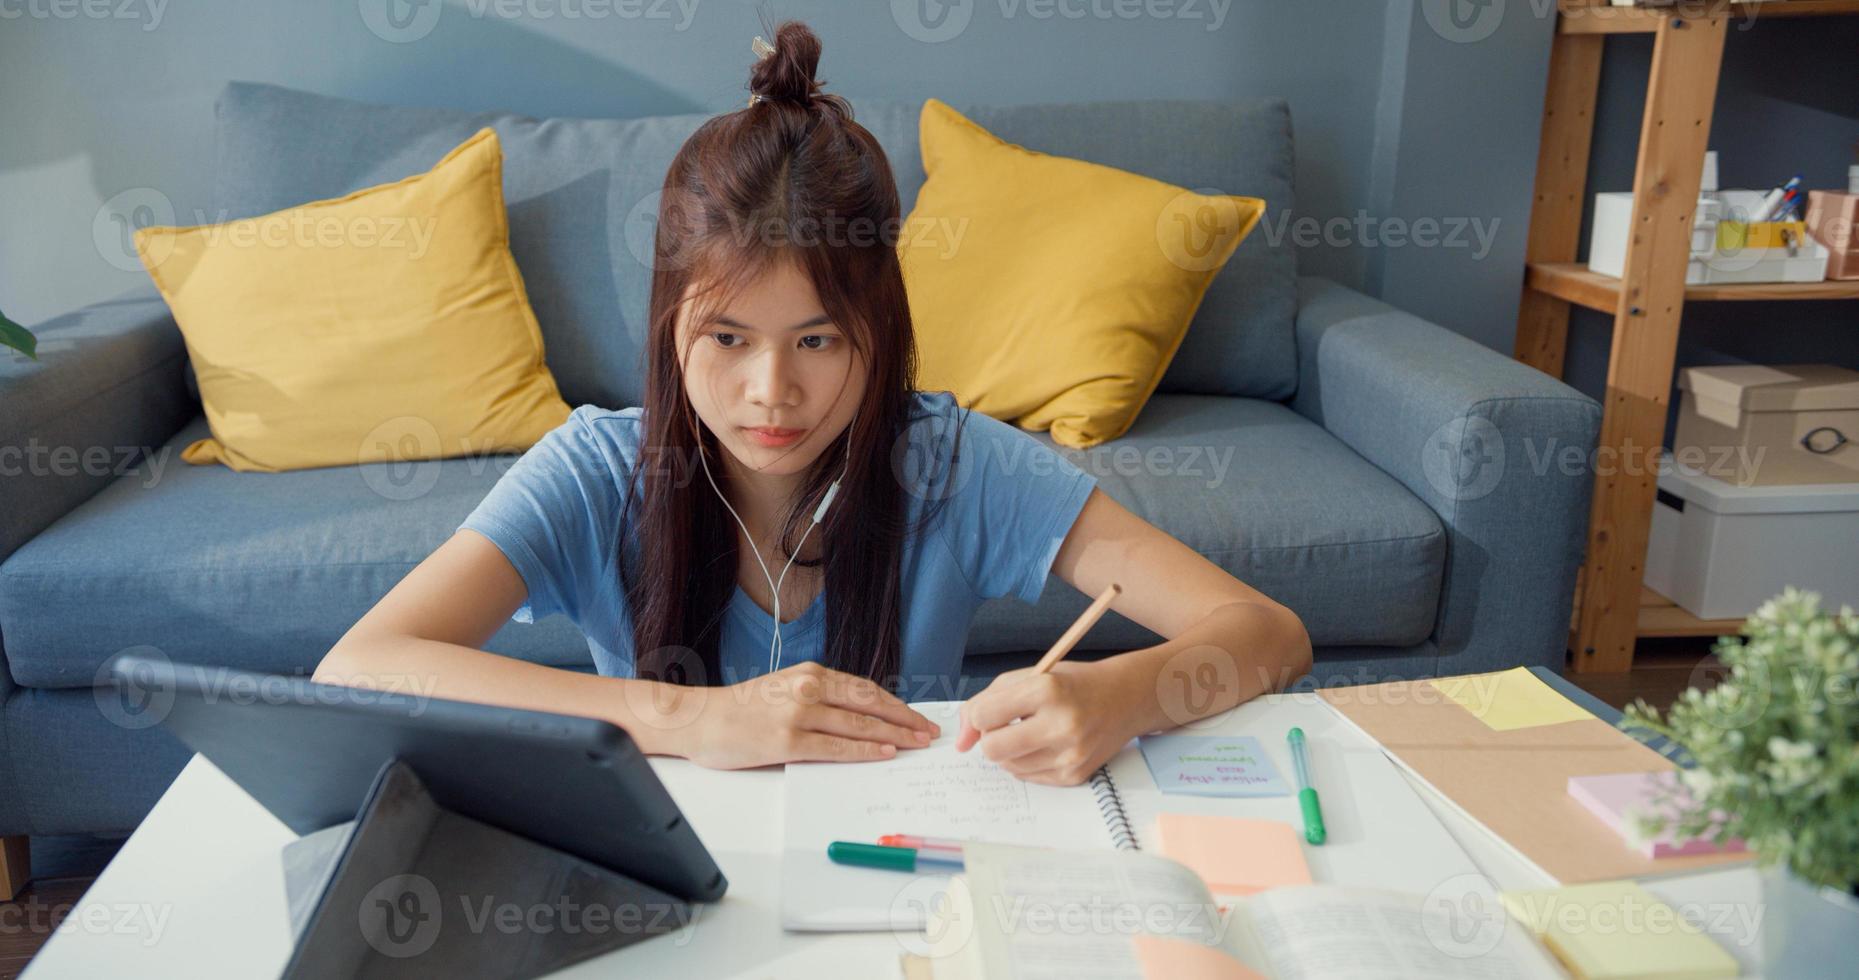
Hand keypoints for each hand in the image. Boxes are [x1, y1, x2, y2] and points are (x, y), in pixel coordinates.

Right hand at [684, 661, 940, 768]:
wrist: (700, 719)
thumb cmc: (742, 709)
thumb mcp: (785, 688)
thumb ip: (819, 697)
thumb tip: (860, 717)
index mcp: (811, 673)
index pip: (866, 690)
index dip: (897, 705)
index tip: (918, 718)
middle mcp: (808, 688)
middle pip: (870, 706)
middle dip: (905, 721)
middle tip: (928, 733)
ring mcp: (798, 714)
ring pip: (858, 726)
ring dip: (893, 737)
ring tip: (915, 745)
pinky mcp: (787, 741)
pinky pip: (835, 748)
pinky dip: (863, 751)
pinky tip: (883, 754)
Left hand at [954, 660, 1137, 785]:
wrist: (1124, 699)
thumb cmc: (1070, 684)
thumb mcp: (1028, 677)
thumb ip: (986, 702)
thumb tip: (960, 742)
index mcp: (1047, 691)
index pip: (984, 716)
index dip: (980, 716)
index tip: (992, 712)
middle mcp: (1061, 725)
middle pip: (992, 750)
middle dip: (990, 739)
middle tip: (1006, 727)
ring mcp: (1070, 755)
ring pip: (1008, 767)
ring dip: (1010, 751)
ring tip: (1031, 733)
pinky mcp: (1074, 776)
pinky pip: (1028, 777)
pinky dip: (1028, 762)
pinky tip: (1046, 745)